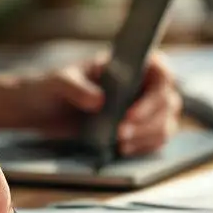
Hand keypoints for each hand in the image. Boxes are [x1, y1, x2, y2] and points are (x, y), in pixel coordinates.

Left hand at [19, 52, 181, 155]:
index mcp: (131, 63)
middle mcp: (142, 83)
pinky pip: (155, 139)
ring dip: (148, 136)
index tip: (130, 114)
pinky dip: (144, 146)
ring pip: (166, 123)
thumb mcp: (58, 82)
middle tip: (120, 134)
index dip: (153, 95)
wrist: (44, 109)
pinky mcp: (138, 128)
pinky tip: (123, 149)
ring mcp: (144, 106)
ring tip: (120, 144)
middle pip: (168, 101)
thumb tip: (99, 100)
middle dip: (148, 122)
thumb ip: (76, 87)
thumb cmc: (54, 87)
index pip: (161, 73)